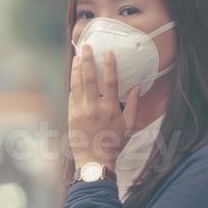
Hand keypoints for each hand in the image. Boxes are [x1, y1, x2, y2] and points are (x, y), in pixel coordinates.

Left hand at [69, 45, 140, 168]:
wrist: (94, 160)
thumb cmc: (113, 143)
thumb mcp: (128, 125)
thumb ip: (132, 104)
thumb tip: (136, 86)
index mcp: (110, 109)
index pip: (110, 82)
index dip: (109, 65)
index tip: (107, 52)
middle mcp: (94, 108)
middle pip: (90, 78)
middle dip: (88, 60)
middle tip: (87, 47)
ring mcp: (80, 111)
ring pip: (77, 84)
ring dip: (77, 68)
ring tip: (77, 56)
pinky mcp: (71, 115)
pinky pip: (71, 95)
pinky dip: (72, 82)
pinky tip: (73, 73)